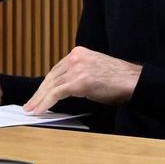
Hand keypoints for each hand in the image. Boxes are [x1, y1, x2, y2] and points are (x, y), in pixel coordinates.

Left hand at [23, 47, 142, 113]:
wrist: (134, 82)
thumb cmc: (119, 79)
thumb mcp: (95, 69)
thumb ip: (79, 72)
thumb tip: (64, 87)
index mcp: (79, 53)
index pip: (56, 70)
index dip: (45, 84)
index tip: (38, 94)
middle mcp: (76, 57)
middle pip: (51, 77)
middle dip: (39, 93)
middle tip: (30, 104)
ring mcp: (77, 68)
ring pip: (51, 86)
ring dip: (39, 100)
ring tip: (31, 110)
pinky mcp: (79, 81)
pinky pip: (56, 94)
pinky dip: (45, 103)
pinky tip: (40, 110)